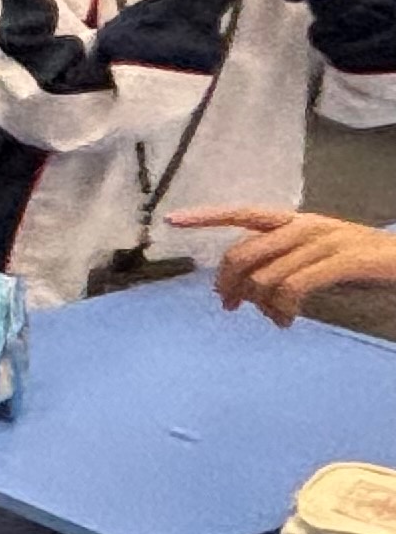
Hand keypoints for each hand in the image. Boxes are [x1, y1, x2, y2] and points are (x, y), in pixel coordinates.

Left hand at [167, 204, 395, 327]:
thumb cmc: (361, 265)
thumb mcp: (317, 258)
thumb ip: (280, 265)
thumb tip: (241, 290)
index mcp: (297, 221)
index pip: (244, 213)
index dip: (207, 216)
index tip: (171, 220)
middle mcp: (306, 226)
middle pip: (243, 253)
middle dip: (228, 284)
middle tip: (231, 307)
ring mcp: (325, 242)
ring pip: (265, 276)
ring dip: (262, 306)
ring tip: (277, 319)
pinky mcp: (342, 261)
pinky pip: (292, 287)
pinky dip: (283, 308)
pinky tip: (288, 320)